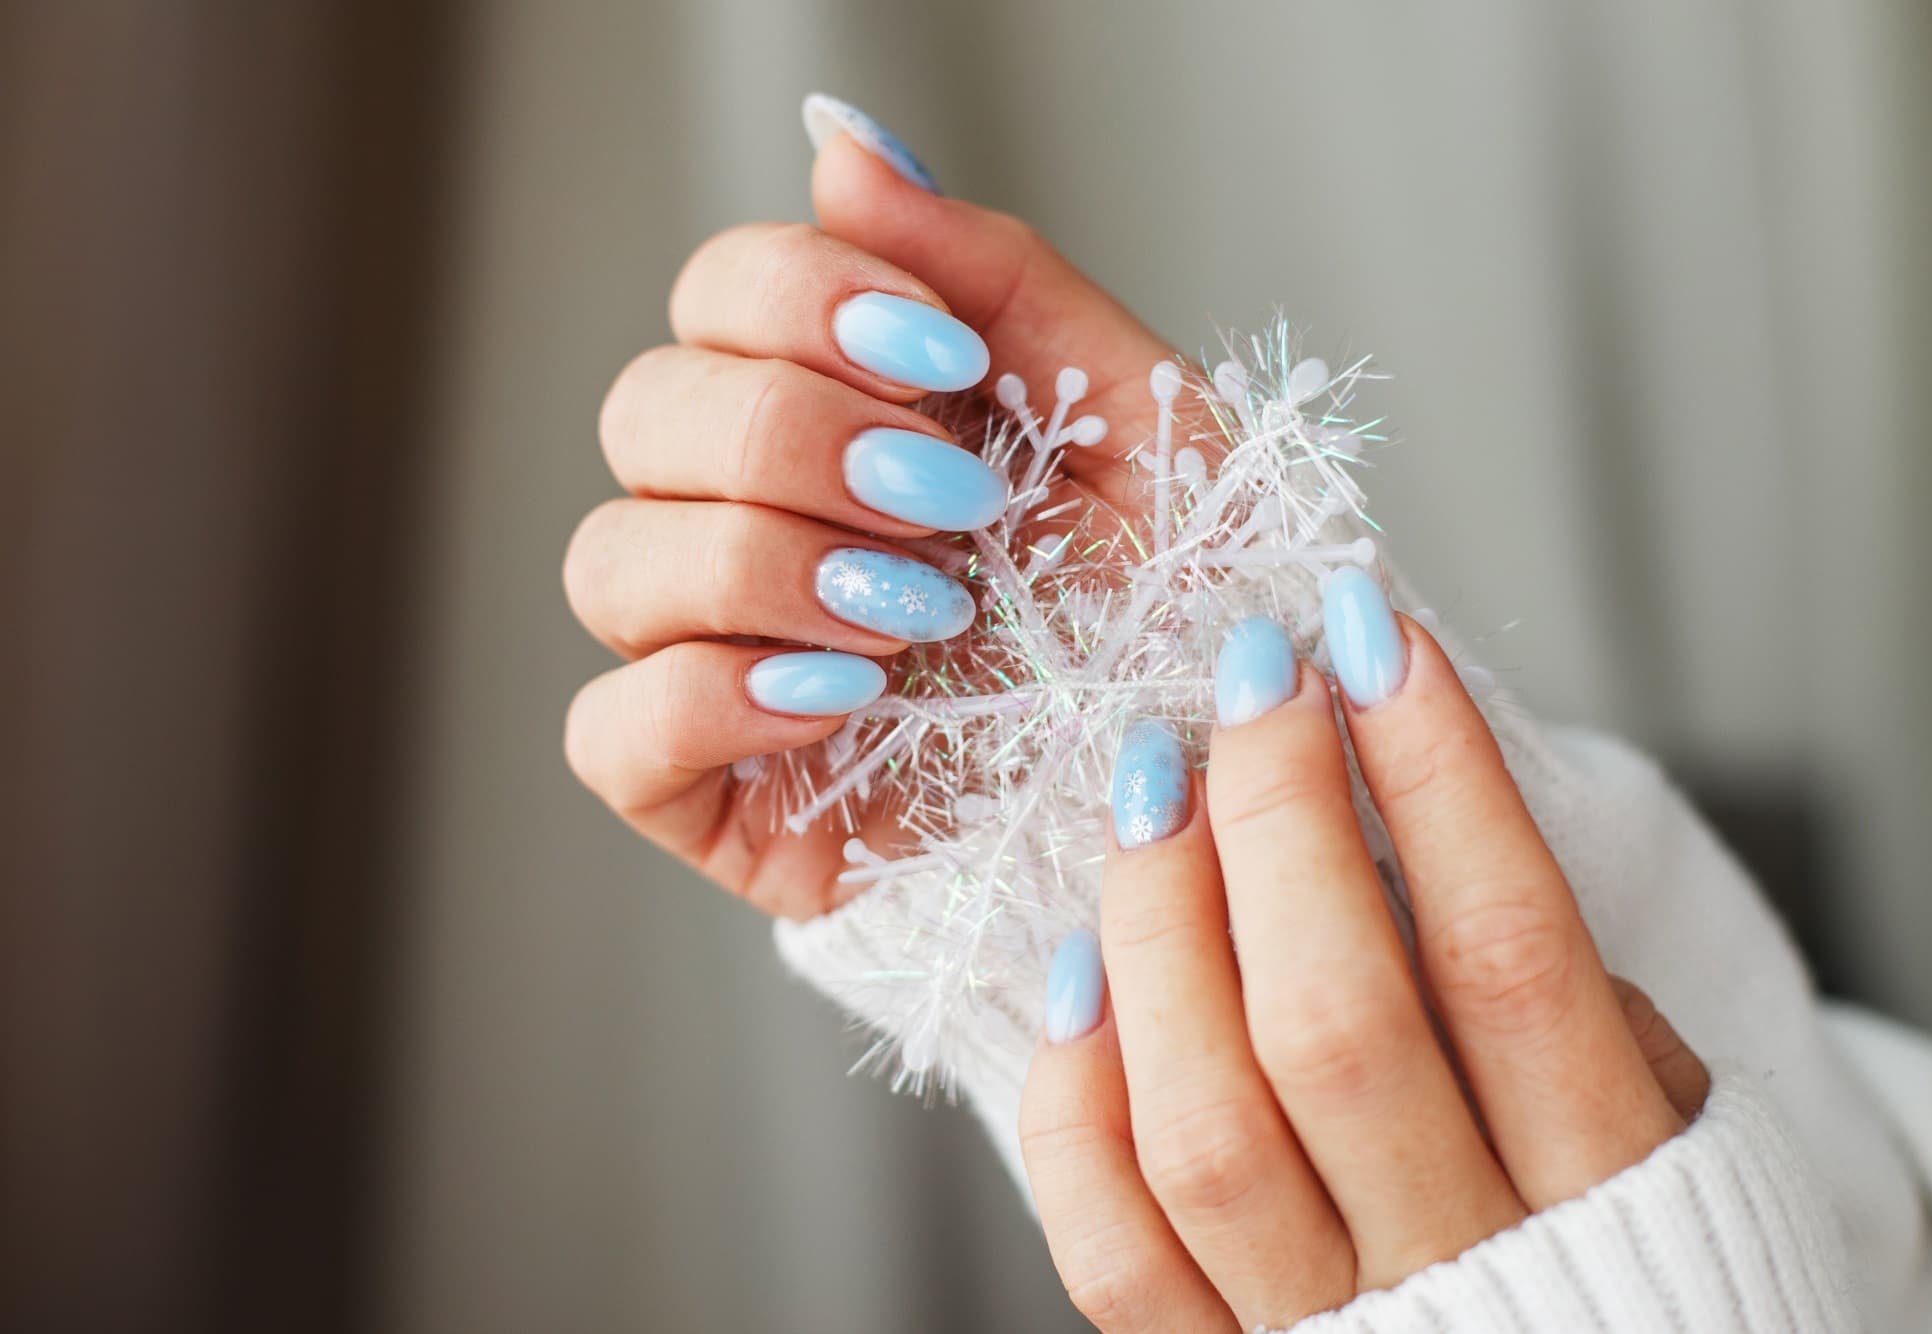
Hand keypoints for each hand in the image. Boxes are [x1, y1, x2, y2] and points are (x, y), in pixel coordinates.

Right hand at [564, 121, 1176, 916]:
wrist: (1195, 789)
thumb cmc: (1167, 604)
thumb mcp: (1135, 418)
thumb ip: (997, 276)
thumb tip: (842, 143)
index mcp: (839, 410)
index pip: (718, 295)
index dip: (801, 301)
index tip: (939, 359)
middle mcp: (752, 517)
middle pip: (644, 413)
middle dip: (791, 439)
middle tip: (945, 505)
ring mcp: (714, 655)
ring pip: (610, 561)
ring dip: (761, 567)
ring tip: (918, 617)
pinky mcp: (707, 791)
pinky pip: (609, 729)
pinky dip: (711, 699)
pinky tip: (843, 699)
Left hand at [1019, 604, 1709, 1331]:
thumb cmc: (1630, 1247)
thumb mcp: (1667, 1118)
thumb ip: (1557, 995)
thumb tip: (1406, 812)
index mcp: (1611, 1190)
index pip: (1509, 952)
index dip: (1436, 775)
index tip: (1373, 639)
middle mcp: (1461, 1272)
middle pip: (1336, 1022)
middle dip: (1278, 816)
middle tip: (1253, 680)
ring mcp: (1330, 1329)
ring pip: (1205, 1127)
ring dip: (1160, 927)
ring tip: (1154, 786)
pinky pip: (1113, 1245)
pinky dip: (1079, 1100)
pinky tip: (1086, 972)